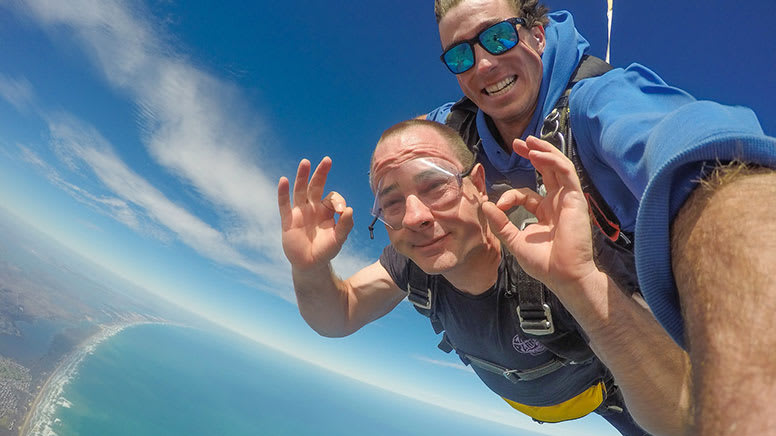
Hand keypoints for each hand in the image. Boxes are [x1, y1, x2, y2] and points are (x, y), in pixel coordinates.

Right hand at [277, 157, 353, 270]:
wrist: (310, 265)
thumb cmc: (325, 250)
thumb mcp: (339, 239)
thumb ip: (345, 225)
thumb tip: (349, 209)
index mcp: (326, 211)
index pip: (332, 198)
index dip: (338, 201)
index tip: (341, 211)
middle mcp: (313, 208)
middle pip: (316, 186)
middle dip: (321, 174)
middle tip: (327, 160)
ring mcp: (300, 212)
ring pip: (300, 191)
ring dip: (302, 177)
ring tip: (305, 162)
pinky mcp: (288, 220)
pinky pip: (284, 204)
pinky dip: (283, 193)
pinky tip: (283, 180)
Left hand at [481, 136, 598, 292]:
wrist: (563, 275)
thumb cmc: (544, 263)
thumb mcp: (514, 240)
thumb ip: (500, 222)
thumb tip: (485, 205)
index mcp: (544, 212)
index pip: (526, 193)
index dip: (510, 195)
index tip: (498, 205)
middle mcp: (556, 203)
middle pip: (546, 171)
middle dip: (532, 154)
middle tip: (518, 143)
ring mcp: (567, 199)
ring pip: (558, 166)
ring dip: (543, 150)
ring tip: (528, 141)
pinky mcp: (576, 198)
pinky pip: (566, 172)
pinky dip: (552, 160)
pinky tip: (538, 154)